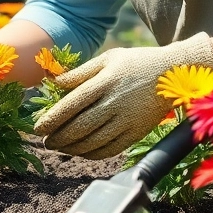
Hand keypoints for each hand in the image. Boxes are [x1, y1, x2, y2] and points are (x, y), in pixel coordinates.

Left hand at [32, 33, 212, 158]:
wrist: (174, 74)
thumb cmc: (136, 63)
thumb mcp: (108, 58)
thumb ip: (79, 72)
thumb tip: (52, 82)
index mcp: (105, 81)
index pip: (71, 104)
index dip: (52, 119)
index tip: (38, 128)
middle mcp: (115, 102)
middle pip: (79, 126)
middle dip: (58, 137)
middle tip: (45, 142)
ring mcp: (127, 120)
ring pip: (93, 141)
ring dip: (72, 148)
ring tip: (59, 147)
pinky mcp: (137, 133)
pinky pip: (110, 149)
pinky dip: (92, 154)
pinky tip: (81, 152)